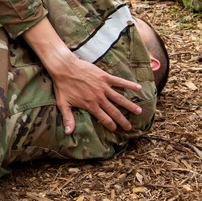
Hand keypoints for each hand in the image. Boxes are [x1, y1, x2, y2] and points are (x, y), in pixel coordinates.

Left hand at [21, 18, 141, 134]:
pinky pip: (120, 82)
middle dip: (122, 120)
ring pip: (120, 98)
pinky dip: (129, 84)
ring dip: (130, 105)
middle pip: (114, 111)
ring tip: (139, 111)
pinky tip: (138, 88)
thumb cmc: (62, 85)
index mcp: (90, 105)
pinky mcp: (105, 77)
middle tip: (130, 127)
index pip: (104, 118)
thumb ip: (68, 118)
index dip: (110, 125)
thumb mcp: (63, 104)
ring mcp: (103, 87)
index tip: (116, 129)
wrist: (64, 67)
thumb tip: (68, 133)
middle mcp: (99, 98)